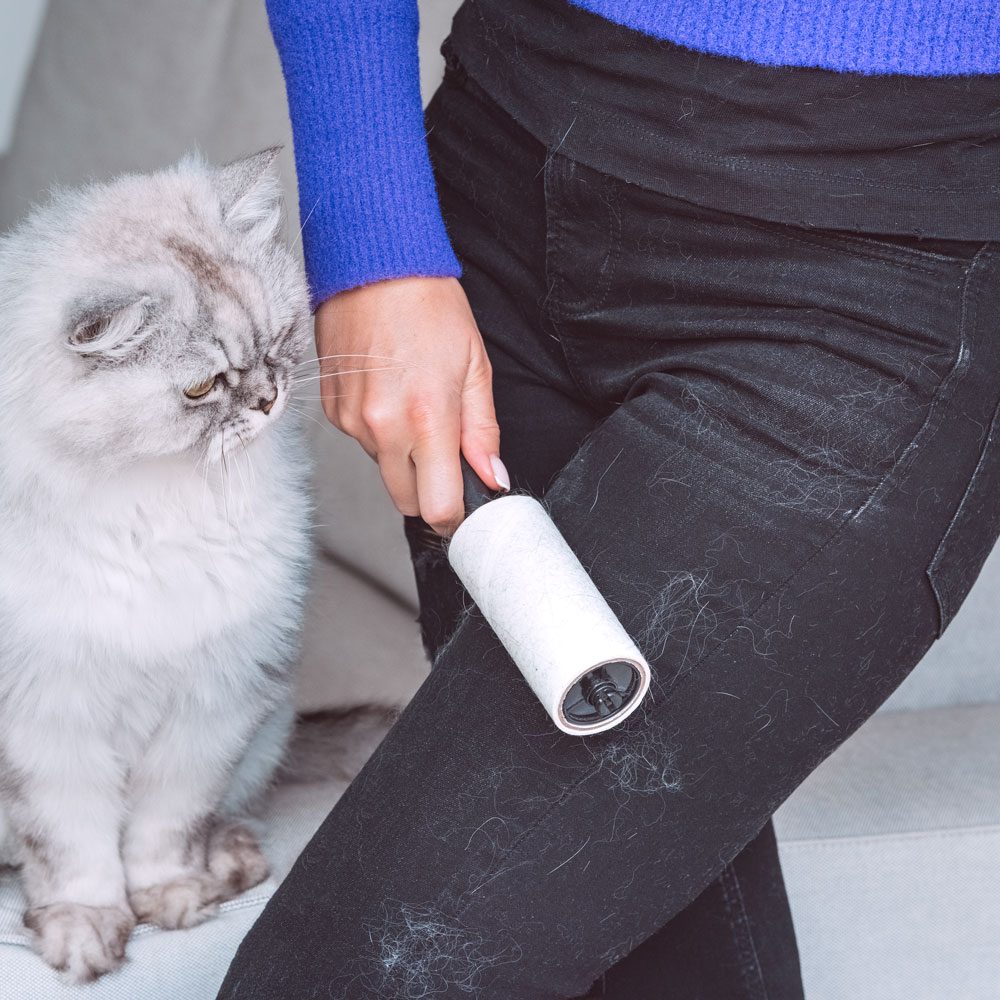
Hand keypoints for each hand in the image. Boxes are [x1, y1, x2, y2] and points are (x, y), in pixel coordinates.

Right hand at [314, 276, 507, 536]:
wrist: (374, 265)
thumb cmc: (429, 307)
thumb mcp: (475, 367)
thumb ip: (483, 432)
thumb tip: (491, 477)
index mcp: (428, 419)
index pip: (438, 506)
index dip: (454, 515)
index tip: (463, 508)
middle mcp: (384, 427)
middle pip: (407, 501)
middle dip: (428, 490)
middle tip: (444, 453)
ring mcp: (352, 421)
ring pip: (384, 469)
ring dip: (402, 455)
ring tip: (414, 402)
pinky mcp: (333, 411)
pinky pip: (361, 442)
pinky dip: (378, 430)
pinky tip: (388, 391)